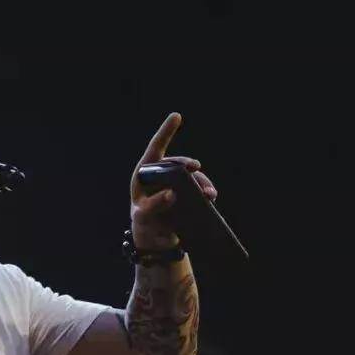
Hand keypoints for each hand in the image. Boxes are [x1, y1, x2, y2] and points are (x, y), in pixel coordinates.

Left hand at [130, 112, 218, 248]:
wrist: (156, 238)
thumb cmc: (145, 223)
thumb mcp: (144, 216)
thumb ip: (153, 205)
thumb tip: (171, 194)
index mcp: (146, 174)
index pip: (156, 148)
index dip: (166, 131)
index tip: (176, 116)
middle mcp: (162, 175)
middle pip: (177, 163)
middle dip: (188, 165)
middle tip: (195, 167)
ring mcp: (177, 183)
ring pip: (192, 176)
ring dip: (202, 182)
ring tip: (208, 194)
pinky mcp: (188, 193)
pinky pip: (199, 188)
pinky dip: (206, 190)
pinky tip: (211, 197)